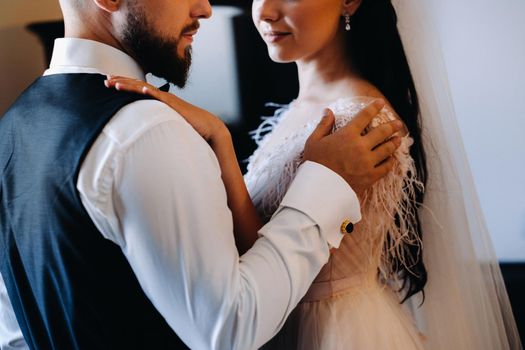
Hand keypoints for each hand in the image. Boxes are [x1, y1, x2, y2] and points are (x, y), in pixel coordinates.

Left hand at [104, 76, 229, 144]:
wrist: (208, 127)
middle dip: (121, 81)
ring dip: (129, 85)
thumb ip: (158, 121)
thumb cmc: (190, 127)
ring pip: (145, 89)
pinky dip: (151, 92)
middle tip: (105, 78)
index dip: (124, 84)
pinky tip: (142, 89)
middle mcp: (162, 97)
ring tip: (114, 83)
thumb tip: (145, 128)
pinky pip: (161, 98)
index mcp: (160, 100)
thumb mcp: (169, 122)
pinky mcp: (175, 106)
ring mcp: (168, 100)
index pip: (139, 89)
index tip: (110, 82)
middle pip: (138, 85)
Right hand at [303, 99, 402, 196]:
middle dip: (392, 126)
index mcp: (347, 135)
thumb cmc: (314, 164)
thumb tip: (328, 111)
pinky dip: (390, 162)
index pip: (364, 116)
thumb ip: (323, 125)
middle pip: (382, 132)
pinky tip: (392, 159)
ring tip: (398, 139)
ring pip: (387, 149)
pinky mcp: (370, 177)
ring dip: (394, 143)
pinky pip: (386, 167)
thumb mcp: (313, 141)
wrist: (318, 189)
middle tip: (398, 123)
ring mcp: (367, 162)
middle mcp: (360, 146)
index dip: (374, 107)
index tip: (381, 103)